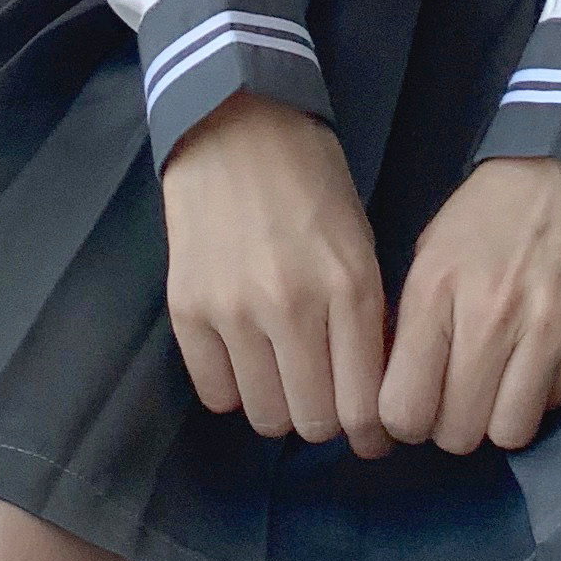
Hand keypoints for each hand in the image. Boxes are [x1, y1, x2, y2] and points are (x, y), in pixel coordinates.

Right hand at [161, 93, 394, 457]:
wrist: (235, 125)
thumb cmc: (312, 180)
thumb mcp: (361, 242)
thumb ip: (367, 317)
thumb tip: (372, 394)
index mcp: (350, 286)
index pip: (366, 404)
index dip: (373, 432)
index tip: (372, 434)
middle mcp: (292, 306)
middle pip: (314, 421)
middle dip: (327, 420)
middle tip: (327, 400)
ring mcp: (234, 311)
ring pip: (264, 416)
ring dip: (280, 407)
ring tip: (285, 375)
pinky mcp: (187, 310)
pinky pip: (215, 393)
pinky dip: (235, 388)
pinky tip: (246, 357)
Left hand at [378, 158, 560, 455]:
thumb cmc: (493, 211)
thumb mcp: (432, 252)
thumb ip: (414, 322)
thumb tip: (397, 392)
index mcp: (438, 292)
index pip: (403, 408)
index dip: (404, 420)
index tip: (415, 407)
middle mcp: (493, 319)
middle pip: (457, 433)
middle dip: (452, 424)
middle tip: (461, 398)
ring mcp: (552, 333)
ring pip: (509, 434)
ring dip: (499, 418)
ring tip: (501, 386)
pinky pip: (557, 406)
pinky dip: (545, 394)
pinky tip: (542, 357)